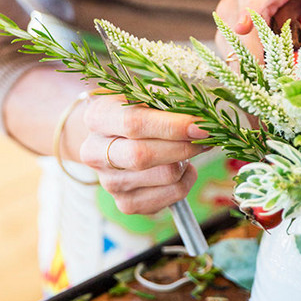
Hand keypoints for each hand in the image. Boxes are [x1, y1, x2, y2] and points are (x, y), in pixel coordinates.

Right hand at [79, 94, 209, 214]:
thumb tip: (201, 118)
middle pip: (143, 155)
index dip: (171, 126)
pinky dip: (186, 181)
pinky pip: (171, 196)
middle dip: (183, 147)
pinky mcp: (126, 203)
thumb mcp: (147, 96)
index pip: (133, 123)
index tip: (200, 126)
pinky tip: (180, 168)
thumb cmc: (138, 111)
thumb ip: (170, 101)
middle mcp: (94, 153)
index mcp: (97, 118)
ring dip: (186, 162)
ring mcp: (109, 182)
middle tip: (206, 137)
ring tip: (187, 150)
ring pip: (164, 176)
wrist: (115, 139)